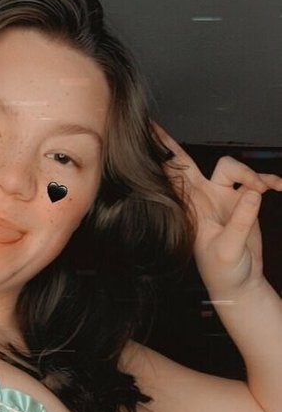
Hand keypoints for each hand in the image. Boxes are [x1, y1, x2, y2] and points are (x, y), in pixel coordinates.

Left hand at [154, 123, 281, 297]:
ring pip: (233, 168)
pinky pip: (257, 182)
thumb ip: (242, 220)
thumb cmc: (225, 271)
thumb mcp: (230, 249)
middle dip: (173, 146)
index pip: (172, 178)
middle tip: (154, 127)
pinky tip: (281, 187)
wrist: (240, 283)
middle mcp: (205, 198)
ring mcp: (224, 198)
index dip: (160, 159)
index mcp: (194, 209)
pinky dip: (270, 181)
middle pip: (188, 164)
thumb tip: (252, 192)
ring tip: (266, 189)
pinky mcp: (243, 202)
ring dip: (251, 174)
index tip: (144, 136)